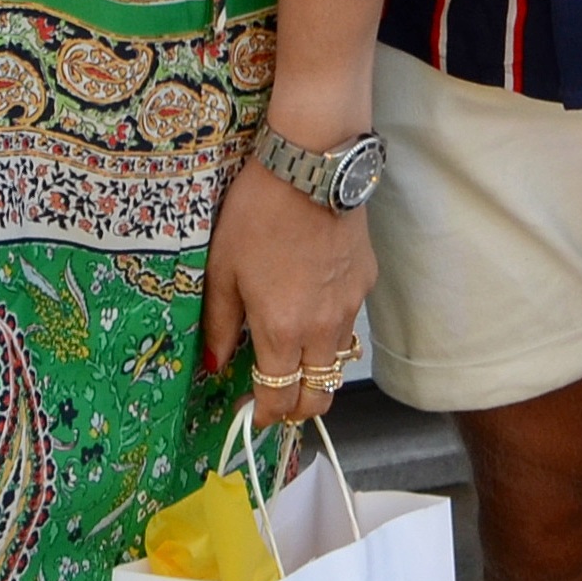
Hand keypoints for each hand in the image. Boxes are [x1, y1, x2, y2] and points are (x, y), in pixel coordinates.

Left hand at [201, 157, 376, 424]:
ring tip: (292, 351)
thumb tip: (217, 363)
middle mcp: (322, 329)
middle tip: (274, 395)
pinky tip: (311, 301)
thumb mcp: (222, 267)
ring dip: (315, 369)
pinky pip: (348, 321)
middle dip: (296, 407)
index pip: (280, 399)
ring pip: (337, 362)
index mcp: (283, 330)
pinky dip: (330, 328)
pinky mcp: (365, 282)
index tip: (250, 411)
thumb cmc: (257, 214)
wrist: (311, 166)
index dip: (264, 414)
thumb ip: (221, 322)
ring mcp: (349, 306)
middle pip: (319, 397)